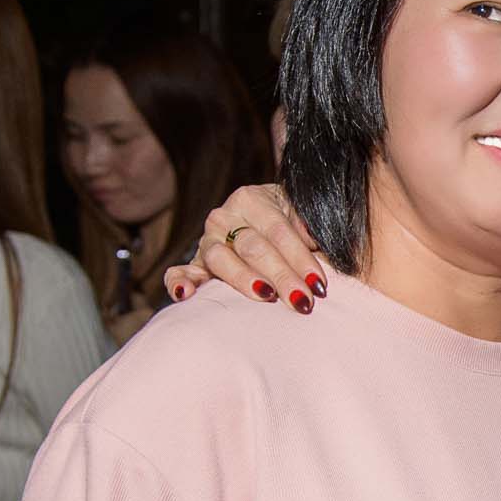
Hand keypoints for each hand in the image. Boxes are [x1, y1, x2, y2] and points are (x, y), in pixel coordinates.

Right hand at [162, 184, 326, 313]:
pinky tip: (185, 295)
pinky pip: (181, 272)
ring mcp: (207, 241)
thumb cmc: (294, 228)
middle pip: (253, 247)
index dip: (300, 258)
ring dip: (244, 280)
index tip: (318, 284)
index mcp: (252, 200)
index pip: (278, 231)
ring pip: (221, 259)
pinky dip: (179, 282)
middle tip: (301, 300)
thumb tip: (321, 240)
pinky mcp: (197, 264)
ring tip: (266, 296)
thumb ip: (312, 228)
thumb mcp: (305, 221)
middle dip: (281, 275)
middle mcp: (224, 217)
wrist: (270, 231)